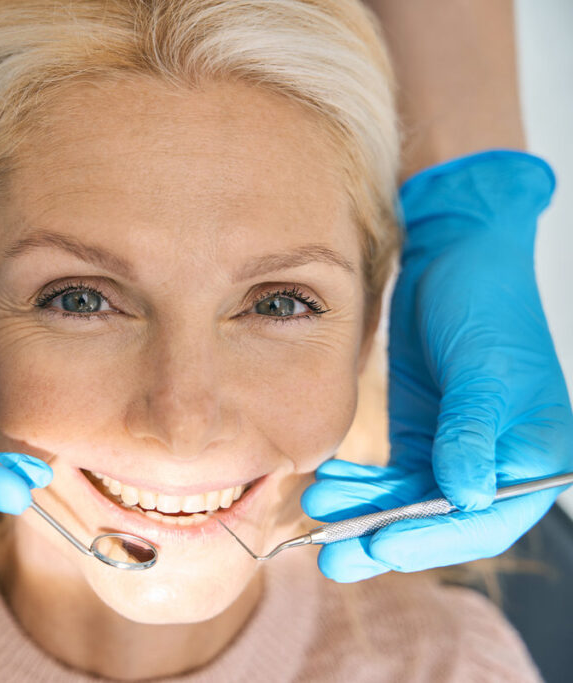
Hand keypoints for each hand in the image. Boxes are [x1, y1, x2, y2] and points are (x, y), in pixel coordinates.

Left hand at [303, 150, 572, 581]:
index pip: (487, 519)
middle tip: (334, 555)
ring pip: (408, 503)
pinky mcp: (423, 437)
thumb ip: (472, 431)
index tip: (383, 545)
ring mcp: (456, 452)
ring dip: (364, 512)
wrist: (455, 259)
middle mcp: (497, 463)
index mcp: (536, 456)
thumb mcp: (483, 368)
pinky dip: (361, 484)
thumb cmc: (485, 305)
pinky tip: (328, 484)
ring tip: (318, 509)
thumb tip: (469, 498)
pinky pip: (391, 476)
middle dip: (386, 539)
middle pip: (441, 522)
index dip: (434, 539)